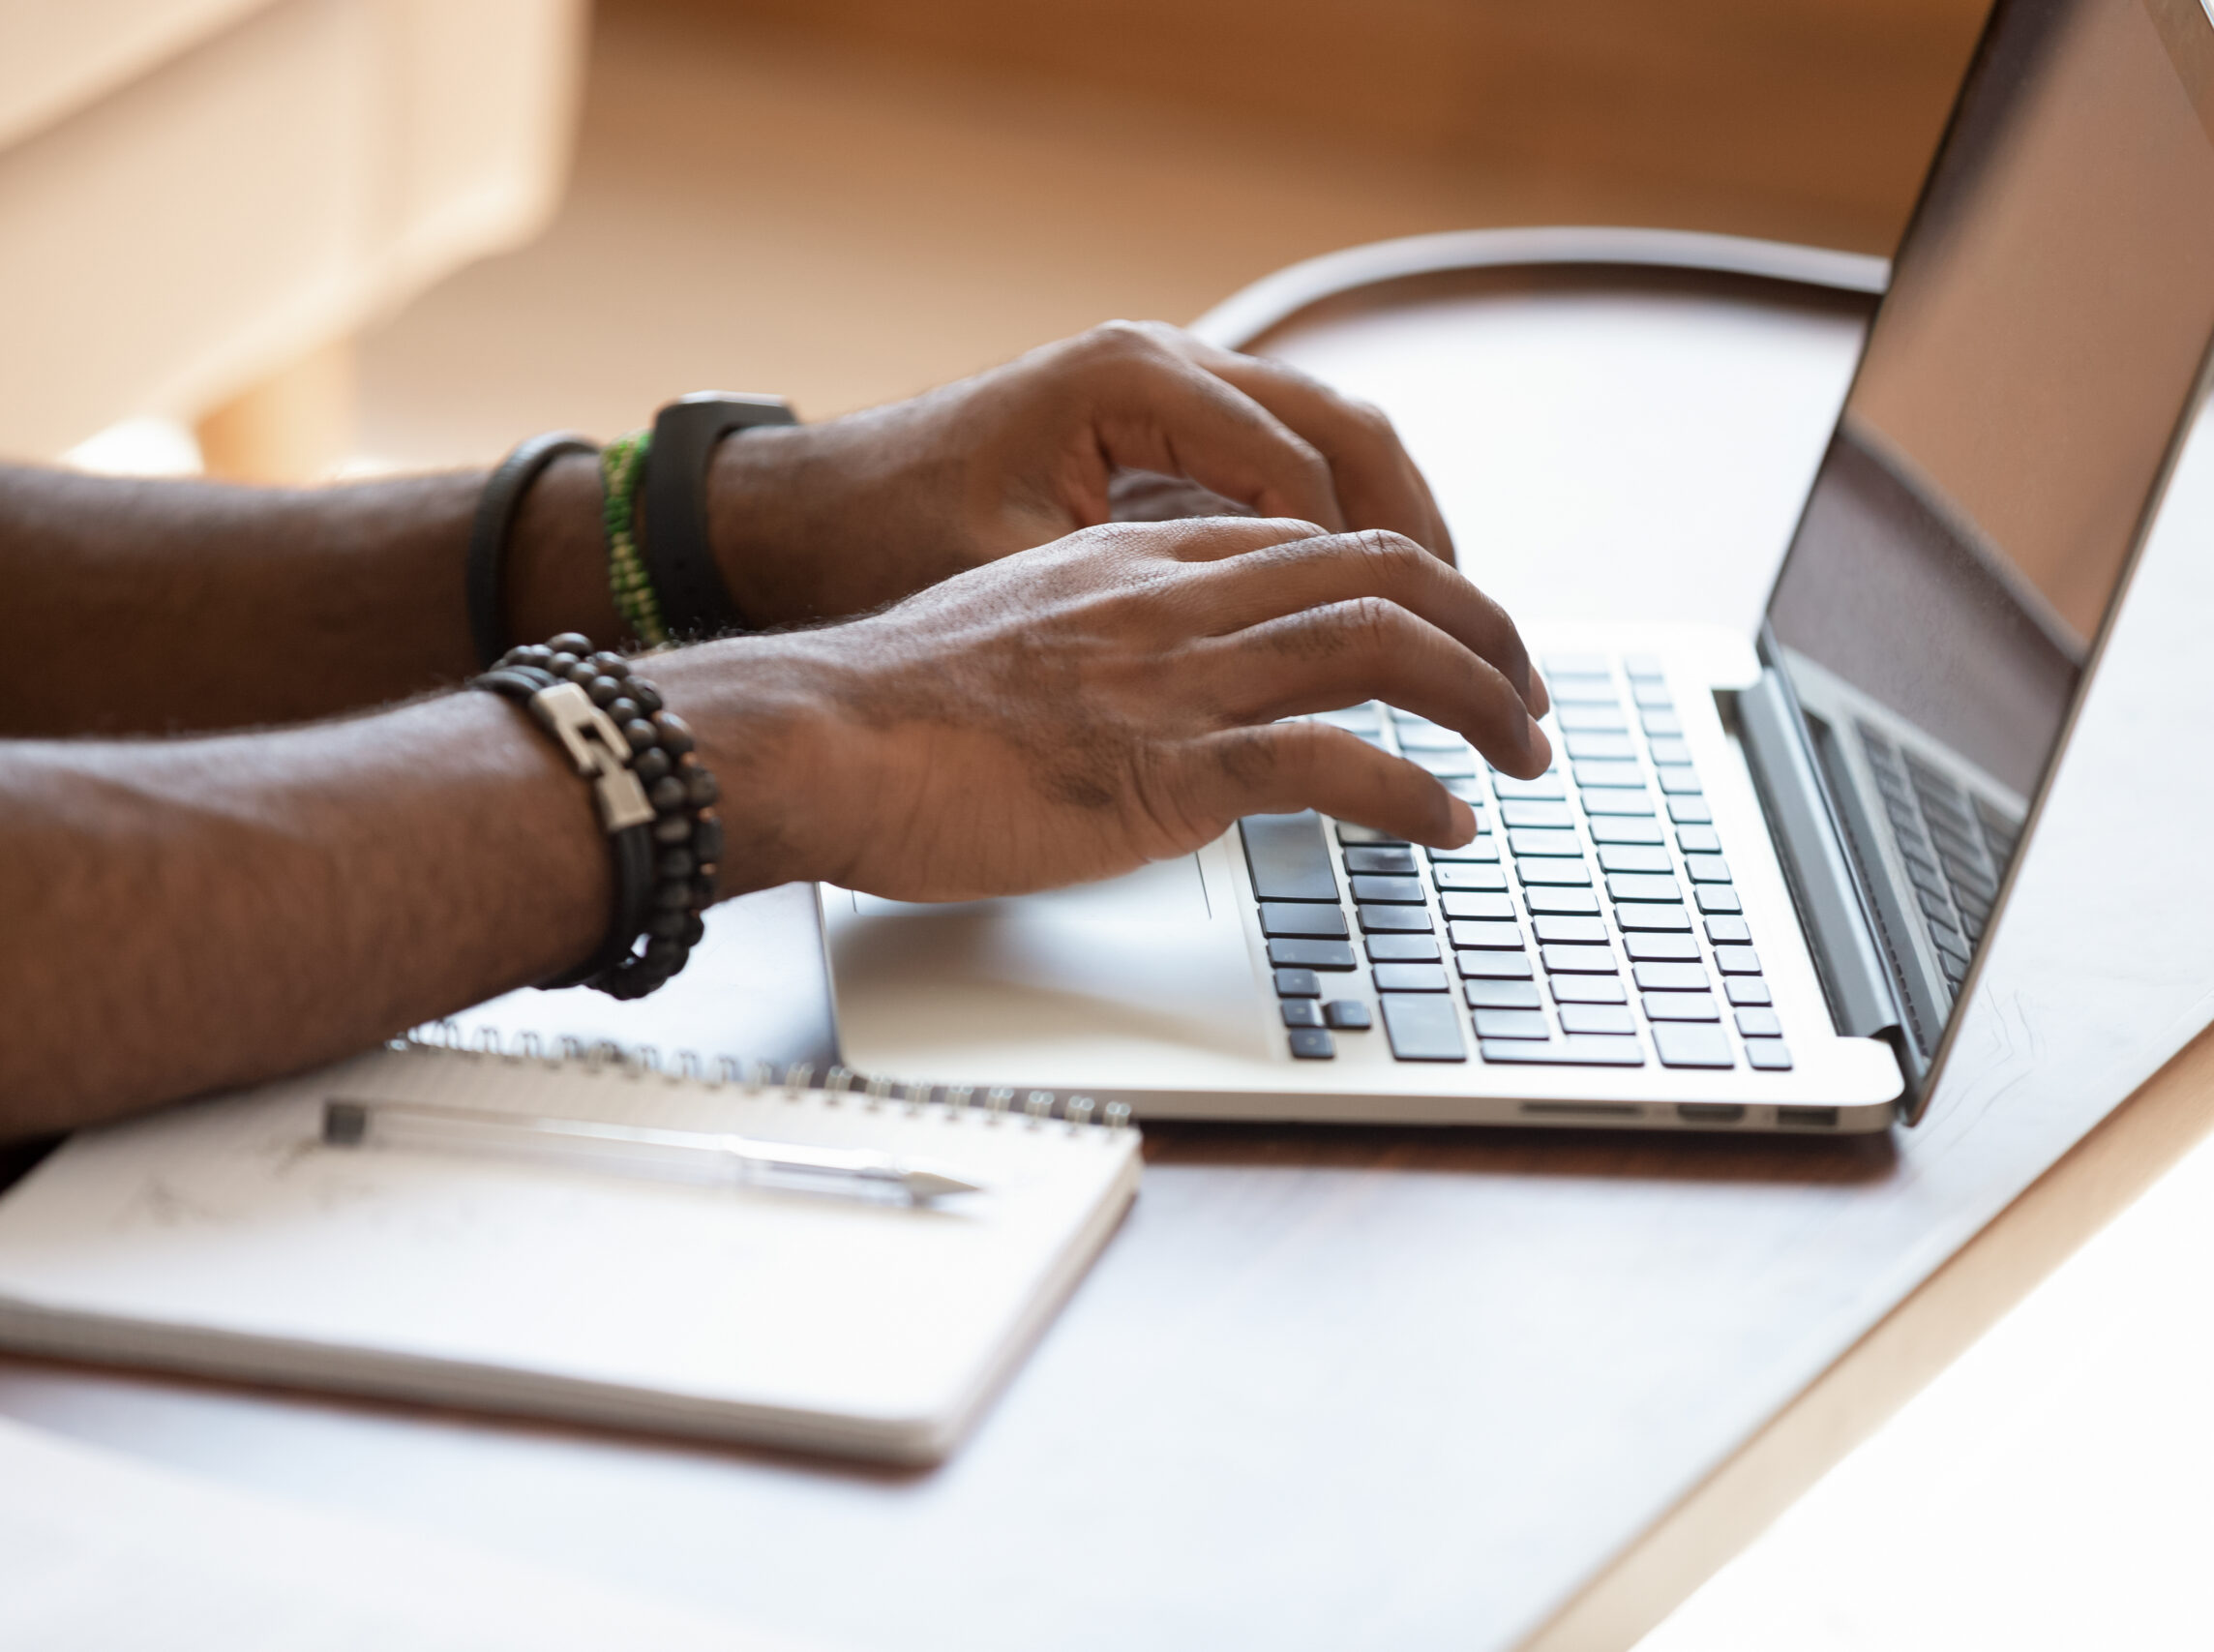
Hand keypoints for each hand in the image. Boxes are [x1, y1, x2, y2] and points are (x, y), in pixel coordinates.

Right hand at [642, 517, 1546, 902]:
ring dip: (1484, 700)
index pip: (1317, 543)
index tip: (1447, 638)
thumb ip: (1093, 645)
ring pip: (1386, 649)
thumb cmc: (885, 706)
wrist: (812, 736)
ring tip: (1528, 754)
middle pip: (1385, 572)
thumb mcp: (1008, 634)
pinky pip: (1331, 765)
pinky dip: (1413, 796)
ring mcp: (1178, 679)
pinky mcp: (1166, 768)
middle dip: (1485, 626)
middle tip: (1529, 693)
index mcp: (1141, 562)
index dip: (1410, 585)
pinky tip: (1448, 826)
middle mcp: (1178, 600)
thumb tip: (1133, 694)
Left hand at [703, 321, 1452, 627]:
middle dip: (1422, 544)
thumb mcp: (1010, 582)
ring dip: (1394, 531)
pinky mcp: (1154, 425)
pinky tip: (1365, 600)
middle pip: (1346, 436)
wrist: (800, 513)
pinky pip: (1280, 460)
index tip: (1424, 664)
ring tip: (1452, 630)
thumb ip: (1131, 623)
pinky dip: (1336, 524)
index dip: (1370, 582)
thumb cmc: (885, 541)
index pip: (1301, 479)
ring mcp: (1164, 386)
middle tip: (1482, 645)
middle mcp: (1162, 365)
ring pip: (1328, 437)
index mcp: (1134, 382)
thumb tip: (1240, 687)